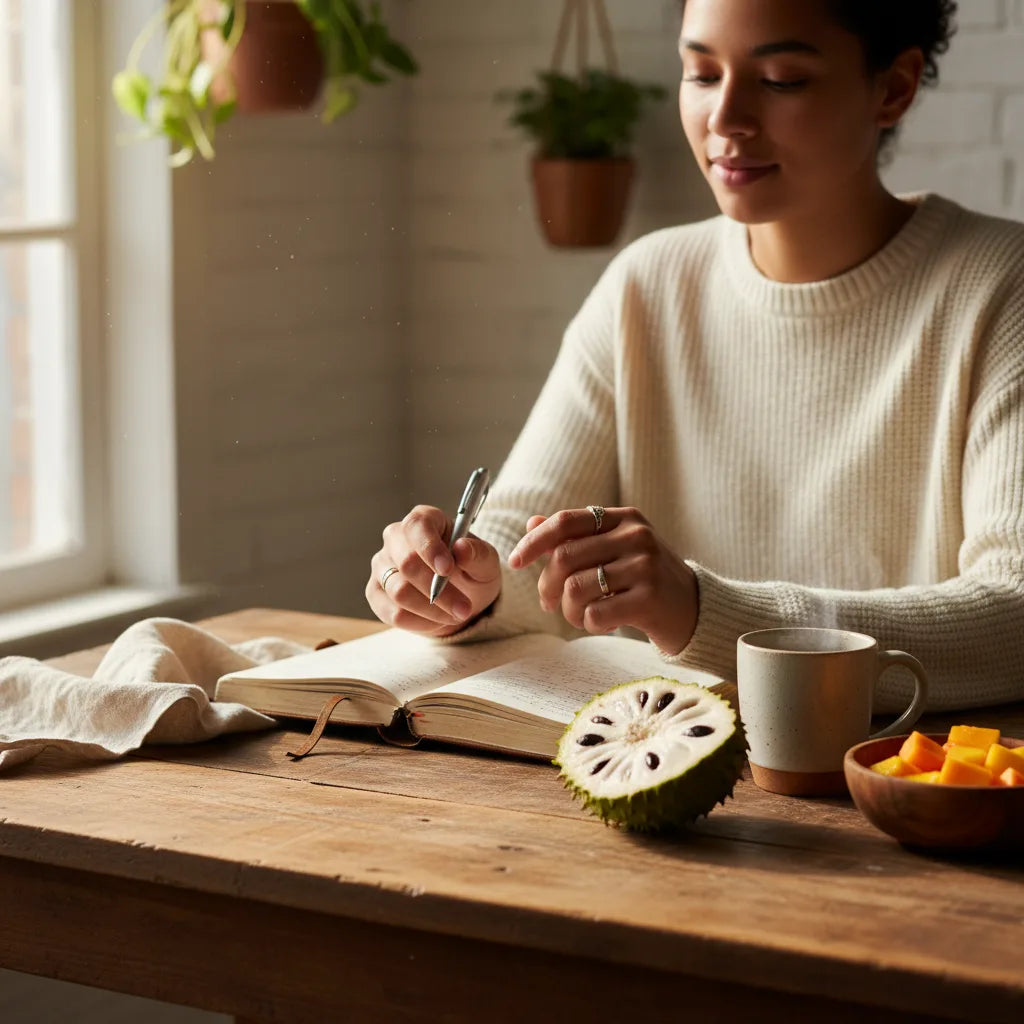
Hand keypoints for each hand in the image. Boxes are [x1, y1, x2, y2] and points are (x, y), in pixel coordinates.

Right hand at [366, 505, 501, 636]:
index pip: (417, 526)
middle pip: (406, 562)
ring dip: (433, 610)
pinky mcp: (376, 593)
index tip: (448, 569)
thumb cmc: (472, 570)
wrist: (463, 595)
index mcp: (424, 520)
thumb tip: (461, 548)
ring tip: (457, 615)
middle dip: (438, 590)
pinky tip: (439, 620)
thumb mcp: (486, 561)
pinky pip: (393, 613)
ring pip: (399, 592)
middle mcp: (396, 538)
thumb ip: (477, 553)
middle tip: (464, 607)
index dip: (430, 548)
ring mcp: (382, 565)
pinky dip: (421, 622)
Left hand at [507, 506, 697, 654]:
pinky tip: (603, 623)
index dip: (534, 542)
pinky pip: (595, 614)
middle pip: (564, 558)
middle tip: (549, 603)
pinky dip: (589, 624)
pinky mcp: (650, 599)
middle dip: (547, 586)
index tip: (515, 561)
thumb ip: (576, 536)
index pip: (565, 521)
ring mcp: (645, 567)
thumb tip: (532, 522)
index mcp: (624, 518)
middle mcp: (635, 536)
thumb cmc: (646, 578)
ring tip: (580, 615)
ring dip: (568, 610)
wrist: (695, 608)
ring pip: (575, 588)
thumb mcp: (616, 548)